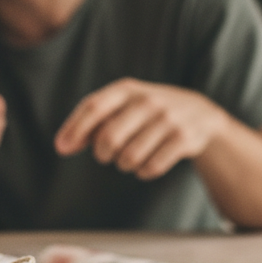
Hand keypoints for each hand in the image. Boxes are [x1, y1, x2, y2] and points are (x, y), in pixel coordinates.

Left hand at [54, 78, 228, 179]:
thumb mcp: (122, 108)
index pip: (94, 107)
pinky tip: (147, 165)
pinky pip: (151, 167)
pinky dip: (144, 172)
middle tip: (107, 155)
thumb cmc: (148, 113)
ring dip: (124, 164)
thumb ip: (92, 123)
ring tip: (130, 158)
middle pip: (109, 138)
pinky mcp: (183, 138)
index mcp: (127, 90)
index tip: (61, 149)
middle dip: (103, 154)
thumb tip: (63, 145)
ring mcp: (168, 119)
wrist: (200, 114)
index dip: (75, 129)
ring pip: (129, 157)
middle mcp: (148, 101)